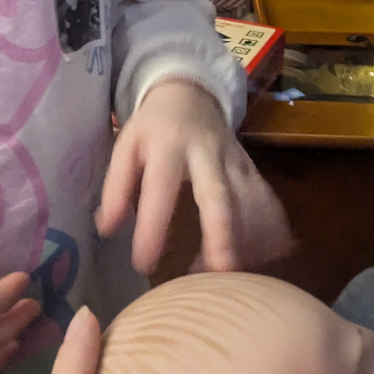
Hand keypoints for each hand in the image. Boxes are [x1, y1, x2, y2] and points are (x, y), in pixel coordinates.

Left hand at [96, 80, 293, 274]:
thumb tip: (107, 230)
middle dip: (222, 236)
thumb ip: (116, 186)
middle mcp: (207, 154)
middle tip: (220, 273)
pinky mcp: (253, 170)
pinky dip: (266, 232)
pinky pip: (265, 203)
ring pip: (249, 203)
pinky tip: (259, 259)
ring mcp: (235, 162)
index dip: (153, 227)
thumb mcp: (126, 145)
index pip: (161, 190)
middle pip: (220, 196)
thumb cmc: (153, 128)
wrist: (191, 94)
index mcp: (168, 146)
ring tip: (232, 279)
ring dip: (245, 242)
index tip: (143, 264)